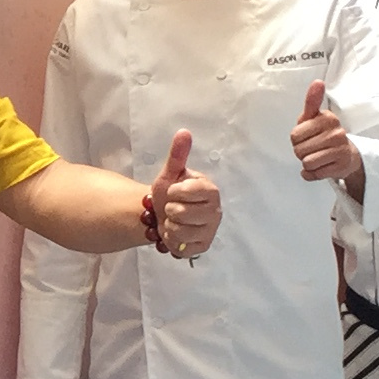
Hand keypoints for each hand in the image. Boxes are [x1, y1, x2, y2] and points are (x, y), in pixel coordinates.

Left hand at [150, 128, 220, 257]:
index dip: (175, 192)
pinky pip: (181, 246)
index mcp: (210, 190)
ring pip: (180, 231)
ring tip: (174, 221)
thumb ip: (177, 154)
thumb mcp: (170, 173)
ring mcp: (210, 230)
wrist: (162, 214)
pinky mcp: (203, 246)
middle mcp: (215, 211)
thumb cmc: (170, 192)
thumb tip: (184, 132)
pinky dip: (172, 240)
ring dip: (169, 226)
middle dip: (170, 210)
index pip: (188, 191)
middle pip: (182, 213)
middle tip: (173, 207)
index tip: (174, 191)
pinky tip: (176, 234)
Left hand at [291, 79, 363, 192]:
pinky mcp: (341, 166)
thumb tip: (318, 82)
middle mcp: (337, 132)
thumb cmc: (324, 134)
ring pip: (306, 162)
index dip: (297, 139)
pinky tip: (322, 166)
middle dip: (301, 152)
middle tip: (313, 148)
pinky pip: (314, 174)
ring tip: (318, 157)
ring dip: (307, 163)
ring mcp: (340, 150)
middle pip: (299, 150)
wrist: (346, 155)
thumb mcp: (313, 117)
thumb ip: (312, 101)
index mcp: (328, 118)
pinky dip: (313, 173)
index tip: (307, 135)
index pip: (295, 135)